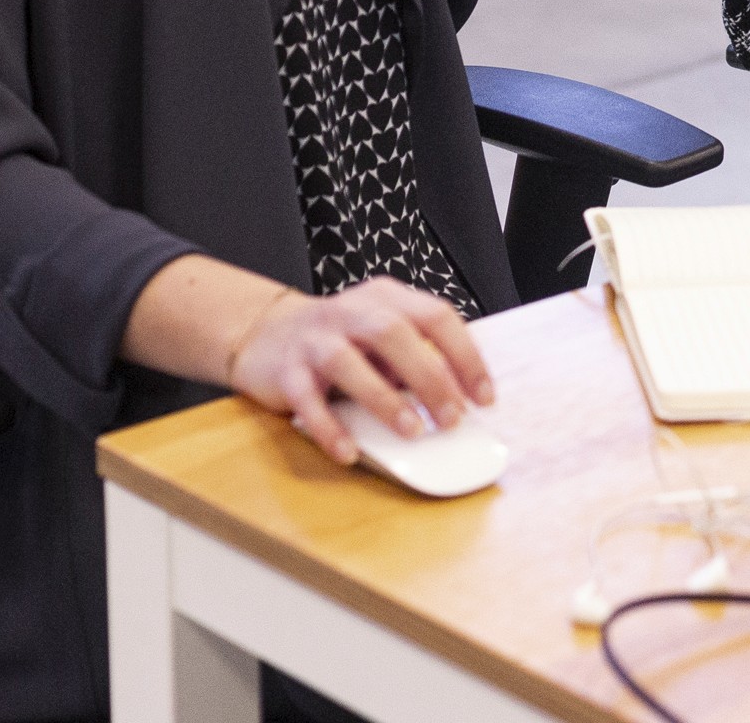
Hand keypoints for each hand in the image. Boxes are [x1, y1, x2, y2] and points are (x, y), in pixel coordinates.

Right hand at [227, 277, 495, 466]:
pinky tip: (350, 451)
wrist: (265, 333)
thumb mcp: (382, 335)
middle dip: (429, 378)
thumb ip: (416, 358)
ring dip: (384, 400)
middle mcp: (351, 312)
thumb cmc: (341, 340)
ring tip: (412, 432)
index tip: (484, 398)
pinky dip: (330, 428)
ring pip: (348, 363)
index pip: (435, 316)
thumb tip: (460, 401)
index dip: (465, 356)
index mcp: (385, 298)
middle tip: (452, 420)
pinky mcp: (286, 372)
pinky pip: (308, 401)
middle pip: (394, 334)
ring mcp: (315, 340)